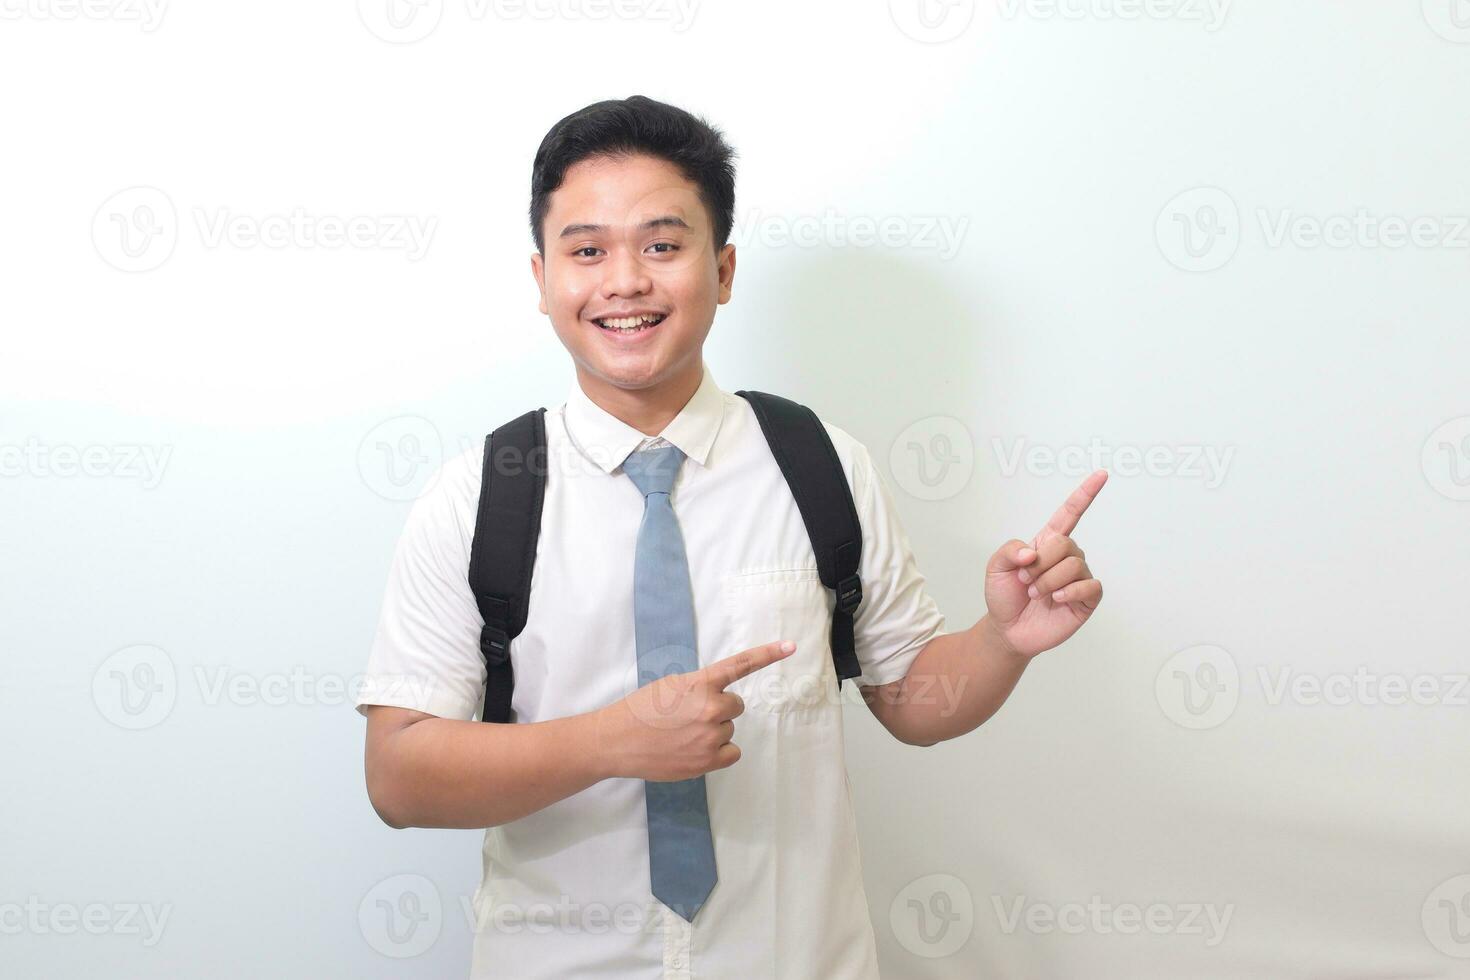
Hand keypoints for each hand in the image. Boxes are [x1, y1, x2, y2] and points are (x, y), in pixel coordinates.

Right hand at [596, 640, 795, 781]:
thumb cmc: (641, 710)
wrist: (617, 740)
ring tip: (684, 734)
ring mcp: (710, 736)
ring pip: (729, 730)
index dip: (768, 654)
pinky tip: (696, 750)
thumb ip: (698, 687)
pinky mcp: (708, 761)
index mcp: (700, 683)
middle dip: (719, 709)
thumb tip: (717, 696)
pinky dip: (719, 752)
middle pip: (736, 706)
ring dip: (714, 731)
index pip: (740, 665)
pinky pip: (731, 752)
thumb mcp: (671, 685)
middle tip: (691, 715)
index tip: (791, 646)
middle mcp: (710, 707)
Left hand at [983, 469, 1106, 659]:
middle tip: (1026, 580)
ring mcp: (1078, 577)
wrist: (1008, 630)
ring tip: (1036, 594)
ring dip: (1047, 581)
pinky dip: (1068, 591)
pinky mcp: (1086, 599)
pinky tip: (1056, 599)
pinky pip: (1089, 585)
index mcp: (1047, 543)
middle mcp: (1067, 557)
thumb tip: (1033, 551)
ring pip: (1073, 564)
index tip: (1101, 475)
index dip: (1085, 494)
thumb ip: (1009, 550)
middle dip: (1040, 563)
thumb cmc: (1004, 596)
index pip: (1070, 513)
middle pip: (1065, 543)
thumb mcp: (995, 568)